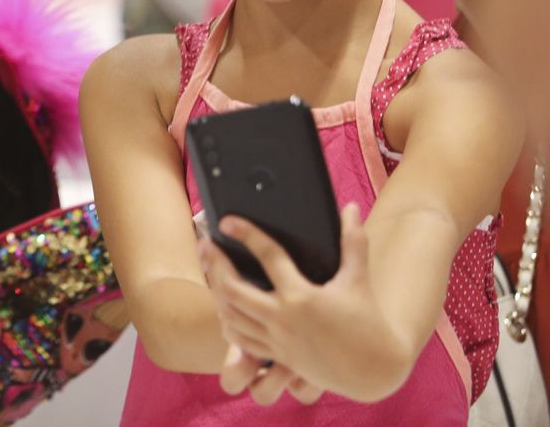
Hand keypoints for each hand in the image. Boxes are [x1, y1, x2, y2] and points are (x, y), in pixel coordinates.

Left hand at [203, 205, 412, 402]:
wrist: (374, 372)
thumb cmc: (369, 323)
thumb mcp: (359, 279)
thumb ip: (353, 241)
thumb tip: (350, 207)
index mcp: (303, 297)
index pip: (268, 257)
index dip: (246, 234)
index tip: (227, 221)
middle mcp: (284, 319)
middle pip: (234, 289)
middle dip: (215, 264)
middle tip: (205, 244)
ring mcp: (277, 340)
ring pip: (231, 315)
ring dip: (216, 291)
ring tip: (211, 269)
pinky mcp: (277, 356)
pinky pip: (240, 340)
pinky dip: (227, 321)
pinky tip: (224, 306)